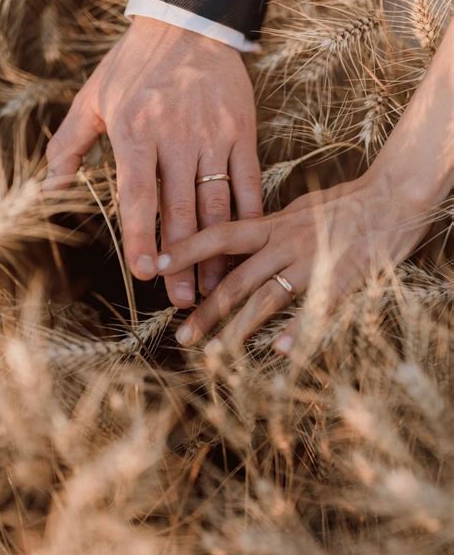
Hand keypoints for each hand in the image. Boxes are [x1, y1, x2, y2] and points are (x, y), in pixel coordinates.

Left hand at [45, 17, 261, 307]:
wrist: (189, 24)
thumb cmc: (134, 65)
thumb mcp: (93, 97)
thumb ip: (69, 144)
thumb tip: (51, 188)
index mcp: (136, 132)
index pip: (138, 195)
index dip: (142, 236)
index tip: (144, 273)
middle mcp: (177, 138)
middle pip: (180, 210)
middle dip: (182, 260)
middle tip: (182, 299)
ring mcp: (214, 136)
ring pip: (216, 204)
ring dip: (217, 250)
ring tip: (215, 287)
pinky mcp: (242, 132)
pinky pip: (248, 182)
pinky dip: (248, 217)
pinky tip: (244, 246)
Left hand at [153, 171, 436, 352]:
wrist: (392, 199)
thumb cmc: (344, 204)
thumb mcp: (297, 209)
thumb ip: (267, 228)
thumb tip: (236, 241)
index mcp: (273, 225)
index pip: (221, 234)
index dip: (189, 248)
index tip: (161, 265)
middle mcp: (285, 244)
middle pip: (236, 280)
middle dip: (206, 310)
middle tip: (183, 336)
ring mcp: (312, 263)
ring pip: (266, 299)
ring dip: (238, 329)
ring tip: (216, 355)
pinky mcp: (340, 279)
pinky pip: (314, 310)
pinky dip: (298, 330)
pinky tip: (280, 351)